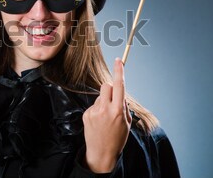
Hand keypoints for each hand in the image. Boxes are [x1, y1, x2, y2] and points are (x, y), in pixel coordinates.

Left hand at [82, 58, 131, 172]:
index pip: (119, 86)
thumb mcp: (126, 122)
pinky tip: (99, 122)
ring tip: (106, 118)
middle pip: (106, 86)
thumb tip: (119, 93)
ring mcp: (94, 112)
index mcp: (118, 111)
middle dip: (111, 89)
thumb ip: (123, 106)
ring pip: (100, 96)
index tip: (119, 60)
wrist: (101, 154)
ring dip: (104, 102)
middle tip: (114, 101)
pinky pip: (94, 105)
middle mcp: (105, 109)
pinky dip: (98, 110)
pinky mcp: (86, 115)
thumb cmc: (117, 138)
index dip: (119, 71)